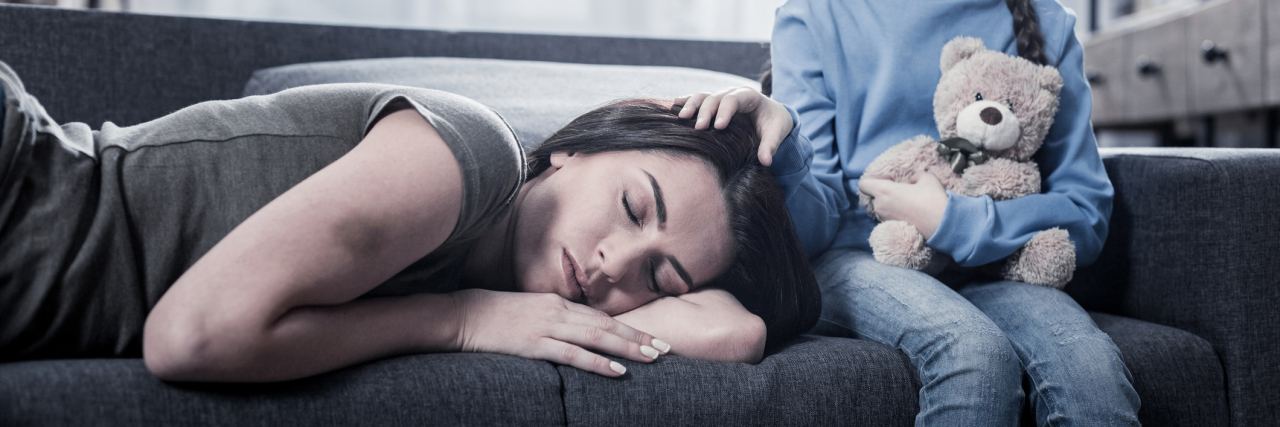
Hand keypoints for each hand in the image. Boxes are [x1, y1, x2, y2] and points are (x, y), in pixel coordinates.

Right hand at [451, 289, 669, 376]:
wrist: (460, 315)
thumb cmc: (491, 314)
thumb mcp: (528, 310)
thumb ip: (552, 318)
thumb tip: (574, 331)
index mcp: (557, 302)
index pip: (601, 316)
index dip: (629, 327)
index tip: (652, 337)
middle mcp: (557, 311)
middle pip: (607, 325)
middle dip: (639, 337)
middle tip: (666, 348)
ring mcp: (546, 327)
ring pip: (597, 337)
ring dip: (627, 348)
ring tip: (652, 358)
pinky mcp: (534, 344)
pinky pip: (572, 355)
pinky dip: (597, 363)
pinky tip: (617, 371)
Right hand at [674, 86, 793, 165]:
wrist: (771, 114)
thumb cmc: (773, 122)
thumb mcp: (776, 132)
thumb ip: (771, 145)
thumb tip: (766, 162)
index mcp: (749, 96)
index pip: (733, 100)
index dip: (725, 111)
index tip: (718, 127)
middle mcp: (732, 93)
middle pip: (715, 98)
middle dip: (706, 111)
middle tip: (699, 128)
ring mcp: (721, 98)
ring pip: (703, 96)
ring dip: (691, 105)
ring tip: (682, 117)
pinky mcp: (713, 105)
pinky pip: (698, 100)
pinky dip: (687, 102)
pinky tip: (674, 106)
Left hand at [859, 173, 948, 238]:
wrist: (943, 225)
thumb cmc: (933, 199)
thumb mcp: (926, 177)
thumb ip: (915, 175)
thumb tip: (910, 182)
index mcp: (884, 192)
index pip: (864, 184)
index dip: (875, 178)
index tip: (891, 178)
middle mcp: (880, 206)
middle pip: (873, 195)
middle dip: (885, 190)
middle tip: (903, 188)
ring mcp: (885, 219)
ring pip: (881, 206)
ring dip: (891, 201)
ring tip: (909, 199)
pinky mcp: (892, 228)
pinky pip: (888, 215)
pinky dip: (895, 210)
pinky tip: (911, 209)